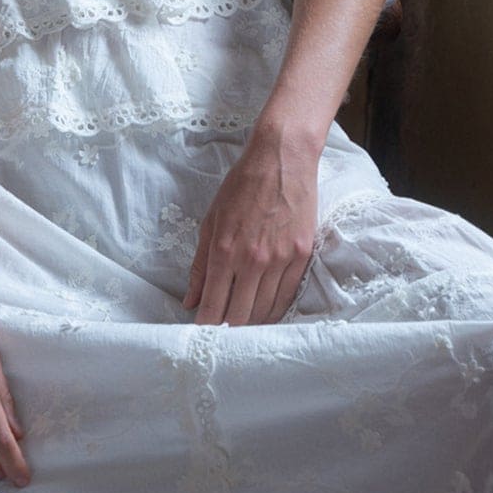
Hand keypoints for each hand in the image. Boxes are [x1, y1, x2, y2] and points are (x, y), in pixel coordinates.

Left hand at [182, 135, 318, 326]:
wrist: (283, 160)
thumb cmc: (242, 187)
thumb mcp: (210, 222)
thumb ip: (200, 266)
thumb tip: (190, 300)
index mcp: (225, 251)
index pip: (214, 305)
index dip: (206, 325)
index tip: (202, 332)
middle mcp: (254, 261)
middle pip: (241, 315)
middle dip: (229, 328)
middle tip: (223, 331)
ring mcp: (281, 260)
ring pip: (266, 310)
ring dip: (253, 322)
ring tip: (243, 323)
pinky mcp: (302, 256)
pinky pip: (287, 295)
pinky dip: (275, 308)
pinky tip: (265, 312)